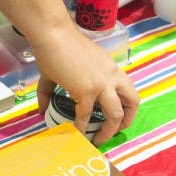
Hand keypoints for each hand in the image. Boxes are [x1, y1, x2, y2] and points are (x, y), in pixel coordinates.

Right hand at [34, 25, 138, 144]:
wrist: (53, 35)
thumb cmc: (59, 46)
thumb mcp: (65, 69)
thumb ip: (52, 91)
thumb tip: (43, 108)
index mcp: (111, 69)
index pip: (128, 90)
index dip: (126, 107)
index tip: (118, 118)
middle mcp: (112, 76)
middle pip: (132, 103)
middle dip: (126, 121)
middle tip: (114, 132)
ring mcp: (101, 84)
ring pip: (116, 114)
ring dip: (108, 131)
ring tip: (98, 140)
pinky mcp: (87, 90)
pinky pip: (86, 115)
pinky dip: (81, 127)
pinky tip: (76, 133)